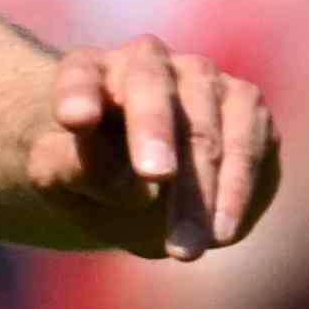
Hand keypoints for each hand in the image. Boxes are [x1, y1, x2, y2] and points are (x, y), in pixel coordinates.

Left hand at [0, 33, 280, 259]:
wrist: (139, 189)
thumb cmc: (87, 176)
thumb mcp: (60, 180)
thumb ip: (73, 169)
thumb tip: (128, 183)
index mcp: (88, 70)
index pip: (78, 73)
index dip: (77, 94)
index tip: (75, 120)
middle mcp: (148, 61)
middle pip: (149, 87)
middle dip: (152, 129)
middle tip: (153, 175)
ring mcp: (203, 79)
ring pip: (204, 129)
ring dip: (198, 190)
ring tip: (184, 247)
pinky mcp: (246, 107)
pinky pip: (248, 147)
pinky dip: (235, 193)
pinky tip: (221, 233)